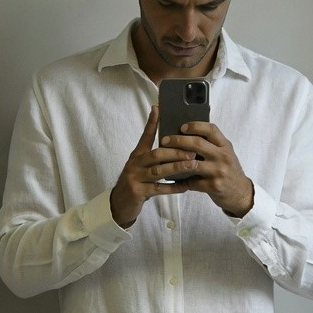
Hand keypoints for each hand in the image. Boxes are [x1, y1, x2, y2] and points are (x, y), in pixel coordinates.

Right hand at [110, 107, 202, 227]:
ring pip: (158, 171)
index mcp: (137, 155)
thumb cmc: (136, 182)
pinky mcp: (138, 192)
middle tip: (192, 150)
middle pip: (156, 154)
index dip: (152, 123)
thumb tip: (170, 143)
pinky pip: (158, 189)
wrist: (119, 204)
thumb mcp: (141, 166)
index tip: (159, 109)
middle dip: (175, 152)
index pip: (145, 136)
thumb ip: (153, 155)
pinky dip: (172, 188)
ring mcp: (135, 178)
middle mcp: (135, 164)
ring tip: (192, 165)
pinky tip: (184, 186)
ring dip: (177, 167)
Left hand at [160, 122, 253, 217]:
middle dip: (178, 140)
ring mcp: (219, 172)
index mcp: (225, 146)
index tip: (181, 127)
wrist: (241, 194)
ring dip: (175, 161)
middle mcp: (223, 157)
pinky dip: (180, 180)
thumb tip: (188, 134)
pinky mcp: (213, 186)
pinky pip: (192, 182)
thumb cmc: (229, 171)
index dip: (195, 126)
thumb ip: (212, 145)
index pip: (211, 129)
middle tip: (164, 140)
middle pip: (198, 143)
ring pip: (192, 163)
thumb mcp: (226, 154)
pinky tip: (171, 179)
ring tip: (164, 159)